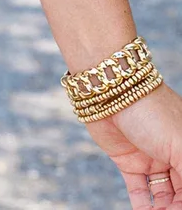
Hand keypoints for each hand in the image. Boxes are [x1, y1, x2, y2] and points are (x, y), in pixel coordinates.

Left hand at [86, 82, 181, 206]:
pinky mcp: (128, 160)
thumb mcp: (180, 145)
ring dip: (160, 209)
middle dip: (174, 207)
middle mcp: (173, 155)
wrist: (111, 88)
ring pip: (162, 195)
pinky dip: (142, 206)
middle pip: (179, 192)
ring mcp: (151, 158)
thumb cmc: (151, 110)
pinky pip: (139, 190)